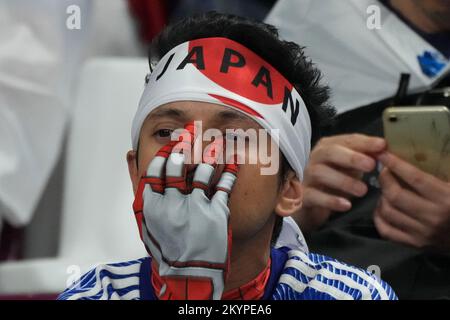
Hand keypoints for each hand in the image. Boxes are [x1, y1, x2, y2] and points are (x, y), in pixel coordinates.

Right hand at [133, 126, 238, 299]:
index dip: (165, 152)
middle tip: (193, 131)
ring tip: (216, 140)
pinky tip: (234, 159)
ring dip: (211, 152)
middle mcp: (173, 203)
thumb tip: (132, 155)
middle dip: (185, 145)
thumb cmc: (167, 247)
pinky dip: (231, 169)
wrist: (190, 275)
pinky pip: (225, 185)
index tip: (173, 143)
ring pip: (203, 171)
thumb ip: (138, 187)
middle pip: (179, 165)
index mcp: (152, 205)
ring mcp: (196, 208)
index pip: (156, 169)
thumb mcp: (144, 220)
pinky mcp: (217, 213)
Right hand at [296, 134, 385, 232]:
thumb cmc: (333, 183)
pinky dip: (330, 200)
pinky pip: (314, 196)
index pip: (346, 140)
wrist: (310, 206)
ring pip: (320, 173)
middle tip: (371, 165)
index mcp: (327, 148)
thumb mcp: (350, 169)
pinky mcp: (303, 196)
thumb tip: (384, 151)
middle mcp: (315, 159)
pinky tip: (346, 205)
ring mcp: (307, 177)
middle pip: (329, 152)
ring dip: (343, 180)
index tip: (382, 145)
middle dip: (351, 157)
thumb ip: (363, 159)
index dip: (364, 142)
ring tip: (363, 190)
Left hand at [374, 152, 449, 250]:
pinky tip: (383, 207)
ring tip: (385, 189)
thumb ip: (446, 168)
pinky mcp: (414, 245)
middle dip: (385, 179)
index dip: (396, 164)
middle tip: (384, 171)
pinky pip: (386, 230)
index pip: (415, 178)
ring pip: (388, 212)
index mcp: (447, 199)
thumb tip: (422, 151)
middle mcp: (433, 217)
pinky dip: (379, 217)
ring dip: (381, 197)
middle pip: (396, 195)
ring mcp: (422, 234)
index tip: (383, 154)